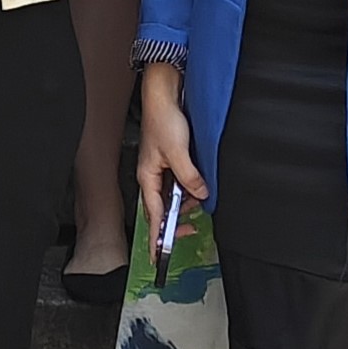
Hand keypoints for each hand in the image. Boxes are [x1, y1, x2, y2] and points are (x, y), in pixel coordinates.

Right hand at [136, 61, 206, 226]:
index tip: (159, 254)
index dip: (157, 236)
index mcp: (147, 177)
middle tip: (190, 228)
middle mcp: (153, 176)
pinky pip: (180, 182)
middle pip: (163, 207)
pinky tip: (199, 186)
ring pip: (174, 195)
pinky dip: (190, 187)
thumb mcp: (178, 152)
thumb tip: (200, 194)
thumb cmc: (162, 119)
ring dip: (186, 200)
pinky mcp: (173, 160)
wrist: (165, 94)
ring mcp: (162, 168)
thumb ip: (188, 176)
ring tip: (199, 198)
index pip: (153, 214)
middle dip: (175, 219)